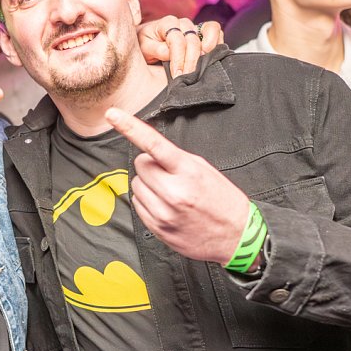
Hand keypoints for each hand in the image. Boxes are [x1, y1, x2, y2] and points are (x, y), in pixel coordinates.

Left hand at [105, 107, 247, 262]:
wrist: (237, 236)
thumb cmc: (222, 200)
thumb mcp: (204, 170)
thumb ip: (175, 159)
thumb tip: (147, 152)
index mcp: (188, 172)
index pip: (153, 144)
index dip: (130, 127)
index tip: (112, 114)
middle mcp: (173, 192)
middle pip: (140, 165)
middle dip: (151, 166)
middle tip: (170, 175)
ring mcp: (163, 213)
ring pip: (136, 185)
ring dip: (148, 185)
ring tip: (171, 193)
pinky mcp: (157, 229)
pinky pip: (137, 204)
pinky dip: (148, 201)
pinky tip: (167, 206)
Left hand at [137, 17, 223, 76]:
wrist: (148, 44)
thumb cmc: (145, 46)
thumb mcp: (143, 48)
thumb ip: (155, 49)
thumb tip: (169, 53)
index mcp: (166, 23)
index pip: (177, 40)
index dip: (178, 59)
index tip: (177, 75)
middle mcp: (182, 23)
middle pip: (193, 40)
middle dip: (191, 61)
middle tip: (188, 78)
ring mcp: (195, 27)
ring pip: (209, 30)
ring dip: (210, 48)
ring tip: (205, 64)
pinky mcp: (204, 33)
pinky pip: (216, 31)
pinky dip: (218, 42)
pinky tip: (212, 57)